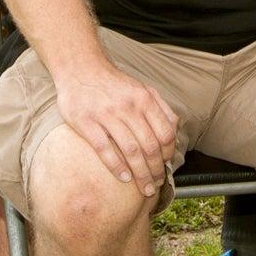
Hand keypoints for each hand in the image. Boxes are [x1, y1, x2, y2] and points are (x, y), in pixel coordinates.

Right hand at [55, 61, 178, 196]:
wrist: (80, 68)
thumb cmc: (113, 83)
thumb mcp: (141, 88)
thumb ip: (160, 107)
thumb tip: (174, 129)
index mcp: (144, 99)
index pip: (165, 133)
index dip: (168, 154)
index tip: (166, 166)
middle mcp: (128, 107)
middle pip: (150, 146)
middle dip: (156, 170)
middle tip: (156, 184)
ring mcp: (106, 115)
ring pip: (130, 151)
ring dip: (140, 174)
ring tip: (144, 187)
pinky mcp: (86, 122)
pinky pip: (105, 149)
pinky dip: (117, 166)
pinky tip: (123, 178)